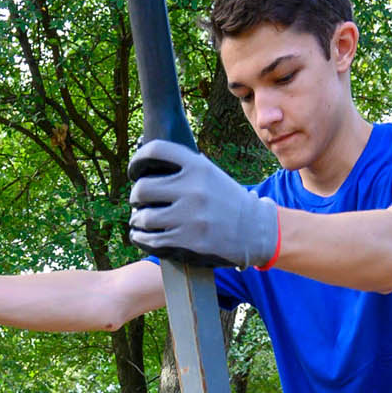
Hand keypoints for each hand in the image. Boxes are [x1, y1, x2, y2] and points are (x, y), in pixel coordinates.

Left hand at [127, 140, 279, 269]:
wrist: (256, 231)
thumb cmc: (228, 202)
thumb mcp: (211, 175)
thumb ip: (184, 168)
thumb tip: (148, 161)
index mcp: (198, 166)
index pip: (155, 151)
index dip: (137, 161)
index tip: (135, 171)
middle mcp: (193, 189)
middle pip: (142, 188)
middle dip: (135, 196)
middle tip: (139, 201)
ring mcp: (190, 217)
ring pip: (143, 217)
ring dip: (137, 220)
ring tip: (140, 221)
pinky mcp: (188, 242)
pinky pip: (150, 240)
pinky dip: (140, 238)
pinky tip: (141, 236)